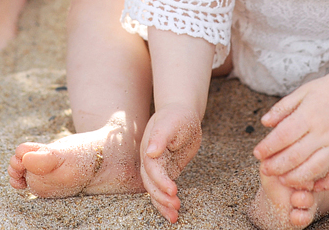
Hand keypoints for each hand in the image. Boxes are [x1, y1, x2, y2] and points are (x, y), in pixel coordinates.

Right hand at [140, 103, 202, 222]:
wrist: (180, 112)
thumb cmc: (176, 115)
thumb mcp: (170, 122)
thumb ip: (160, 136)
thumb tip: (150, 151)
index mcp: (148, 148)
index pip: (151, 169)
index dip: (161, 181)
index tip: (173, 190)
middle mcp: (149, 160)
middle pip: (150, 183)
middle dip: (161, 197)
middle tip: (175, 206)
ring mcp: (157, 167)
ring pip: (155, 190)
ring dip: (163, 204)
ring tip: (175, 216)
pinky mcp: (166, 171)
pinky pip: (163, 189)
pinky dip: (167, 201)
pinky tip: (174, 212)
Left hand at [252, 74, 328, 191]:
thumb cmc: (327, 89)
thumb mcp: (302, 91)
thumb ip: (282, 108)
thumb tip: (264, 123)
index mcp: (310, 114)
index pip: (284, 135)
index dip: (268, 146)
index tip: (257, 153)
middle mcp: (324, 131)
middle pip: (296, 155)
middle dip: (276, 166)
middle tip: (265, 170)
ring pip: (315, 168)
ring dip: (296, 178)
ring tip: (283, 179)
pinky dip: (327, 184)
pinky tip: (313, 186)